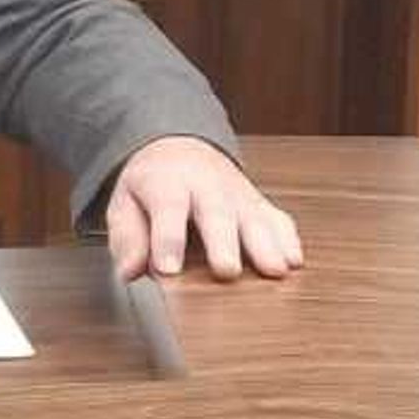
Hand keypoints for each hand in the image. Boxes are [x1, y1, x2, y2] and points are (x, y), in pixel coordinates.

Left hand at [104, 138, 300, 283]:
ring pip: (253, 216)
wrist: (181, 147)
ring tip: (275, 270)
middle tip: (227, 272)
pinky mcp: (258, 202)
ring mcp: (237, 193)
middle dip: (224, 243)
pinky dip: (287, 238)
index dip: (166, 239)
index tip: (168, 270)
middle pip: (216, 213)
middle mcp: (206, 185)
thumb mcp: (125, 204)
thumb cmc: (153, 184)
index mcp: (167, 182)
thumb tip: (129, 270)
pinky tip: (293, 260)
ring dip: (266, 244)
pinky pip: (276, 217)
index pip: (167, 209)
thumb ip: (127, 238)